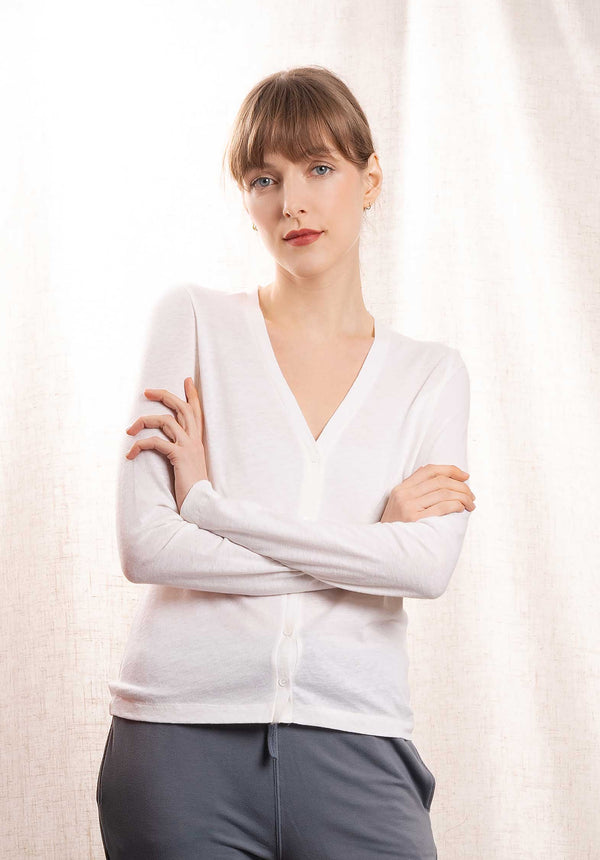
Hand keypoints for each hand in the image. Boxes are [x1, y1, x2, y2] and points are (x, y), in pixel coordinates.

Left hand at [124, 377, 208, 511]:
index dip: (191, 395)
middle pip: (182, 408)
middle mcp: (195, 440)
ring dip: (144, 422)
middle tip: (147, 391)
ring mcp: (188, 447)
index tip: (186, 380)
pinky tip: (131, 453)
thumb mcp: (189, 464)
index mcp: (198, 441)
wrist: (201, 503)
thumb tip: (169, 444)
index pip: (197, 412)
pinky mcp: (179, 456)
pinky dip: (140, 445)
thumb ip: (182, 451)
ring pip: (165, 421)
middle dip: (164, 396)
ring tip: (129, 430)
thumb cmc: (192, 487)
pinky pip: (156, 442)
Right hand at [380, 464, 474, 522]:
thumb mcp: (400, 504)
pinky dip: (456, 505)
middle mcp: (404, 495)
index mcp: (401, 488)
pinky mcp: (415, 520)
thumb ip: (415, 490)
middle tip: (472, 495)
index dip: (450, 470)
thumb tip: (441, 477)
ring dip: (463, 497)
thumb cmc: (397, 527)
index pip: (429, 470)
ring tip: (471, 504)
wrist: (383, 547)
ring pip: (444, 493)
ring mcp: (409, 507)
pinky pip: (442, 507)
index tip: (465, 476)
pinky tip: (462, 508)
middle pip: (440, 481)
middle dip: (461, 486)